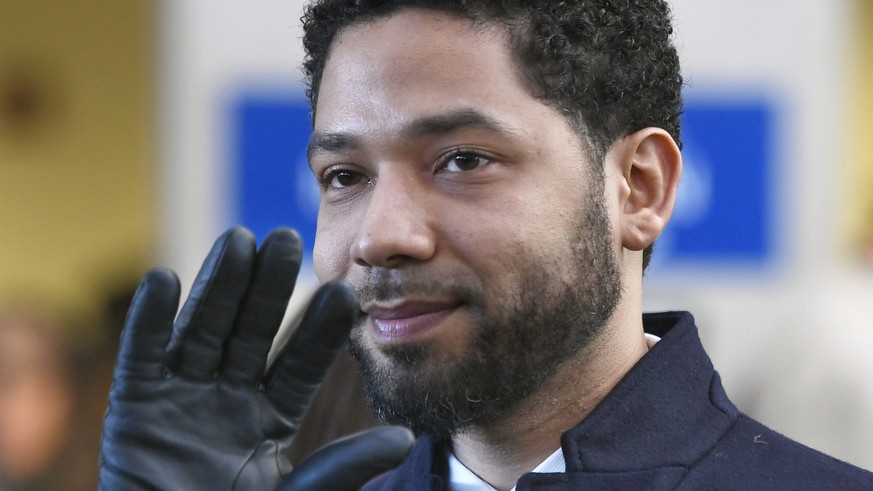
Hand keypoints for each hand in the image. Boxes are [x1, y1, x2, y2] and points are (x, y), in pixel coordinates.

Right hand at [99, 227, 412, 489]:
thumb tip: (405, 438)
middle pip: (252, 332)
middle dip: (269, 288)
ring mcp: (182, 396)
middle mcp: (230, 396)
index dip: (320, 330)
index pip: (301, 364)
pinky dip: (149, 321)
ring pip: (203, 330)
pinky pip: (141, 357)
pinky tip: (163, 280)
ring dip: (217, 286)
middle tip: (288, 238)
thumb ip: (344, 466)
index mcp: (272, 415)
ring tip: (237, 239)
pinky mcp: (134, 407)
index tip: (344, 291)